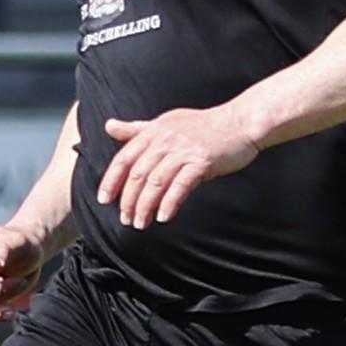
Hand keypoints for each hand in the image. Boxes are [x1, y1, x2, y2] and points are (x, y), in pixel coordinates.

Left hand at [97, 107, 263, 229]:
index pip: (124, 158)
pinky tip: (164, 217)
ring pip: (156, 182)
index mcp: (153, 132)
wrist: (241, 122)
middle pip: (138, 175)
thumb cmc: (203, 125)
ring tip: (141, 223)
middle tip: (125, 219)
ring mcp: (183, 151)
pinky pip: (181, 186)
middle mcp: (165, 140)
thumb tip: (108, 126)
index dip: (111, 181)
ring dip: (145, 206)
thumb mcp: (166, 122)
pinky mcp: (202, 161)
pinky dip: (170, 203)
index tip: (104, 200)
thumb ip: (137, 129)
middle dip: (128, 200)